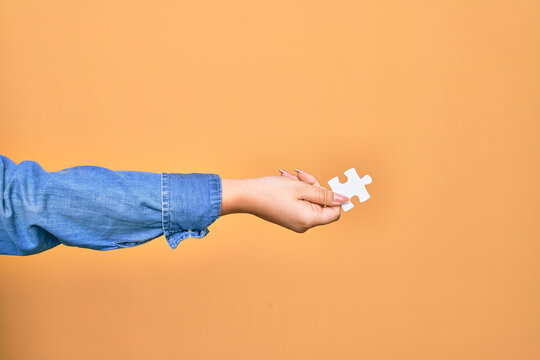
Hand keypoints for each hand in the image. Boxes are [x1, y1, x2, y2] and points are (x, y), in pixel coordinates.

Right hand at [220, 169, 349, 232]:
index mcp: (309, 220)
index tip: (326, 184)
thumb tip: (344, 199)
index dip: (333, 197)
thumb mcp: (301, 188)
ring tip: (290, 176)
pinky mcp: (289, 217)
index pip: (335, 212)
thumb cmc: (270, 191)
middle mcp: (304, 225)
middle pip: (322, 204)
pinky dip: (296, 190)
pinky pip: (300, 202)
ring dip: (303, 186)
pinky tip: (286, 181)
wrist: (245, 196)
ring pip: (310, 200)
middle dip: (314, 186)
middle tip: (301, 175)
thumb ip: (324, 193)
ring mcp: (296, 222)